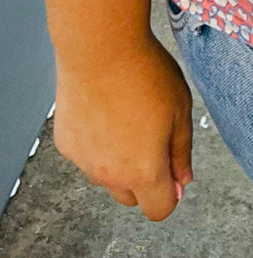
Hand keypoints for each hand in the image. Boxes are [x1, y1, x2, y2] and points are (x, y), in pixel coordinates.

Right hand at [53, 35, 193, 220]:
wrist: (100, 48)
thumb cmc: (144, 73)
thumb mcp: (180, 110)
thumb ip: (181, 152)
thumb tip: (182, 181)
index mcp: (144, 171)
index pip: (159, 210)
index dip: (170, 194)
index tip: (173, 172)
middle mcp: (110, 175)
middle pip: (131, 197)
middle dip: (145, 179)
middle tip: (151, 138)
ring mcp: (84, 162)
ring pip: (107, 175)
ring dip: (118, 161)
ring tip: (126, 117)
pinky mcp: (66, 144)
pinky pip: (87, 155)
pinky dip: (96, 143)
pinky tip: (104, 110)